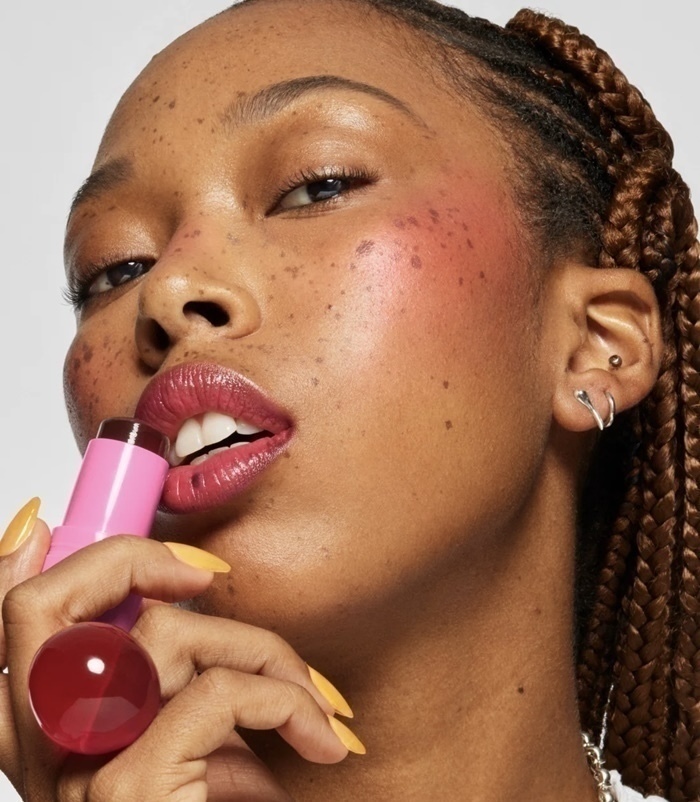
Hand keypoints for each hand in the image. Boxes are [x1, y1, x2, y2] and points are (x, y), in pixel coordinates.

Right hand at [0, 500, 360, 800]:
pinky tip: (321, 744)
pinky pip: (220, 691)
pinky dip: (290, 701)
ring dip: (265, 650)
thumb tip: (190, 629)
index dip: (5, 564)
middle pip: (39, 608)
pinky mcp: (128, 792)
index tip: (45, 522)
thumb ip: (175, 702)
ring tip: (317, 705)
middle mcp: (45, 754)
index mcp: (50, 743)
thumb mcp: (192, 763)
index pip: (3, 635)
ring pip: (166, 634)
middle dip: (124, 558)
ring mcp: (76, 773)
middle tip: (202, 571)